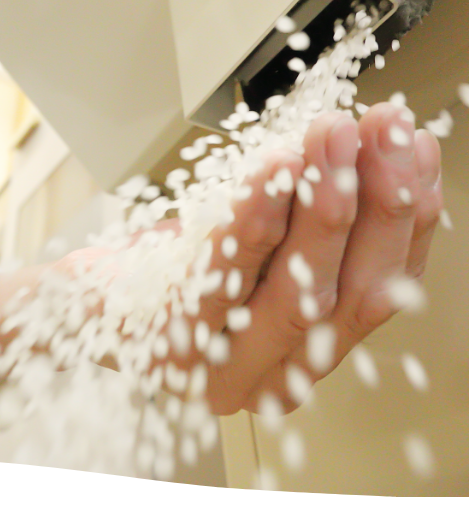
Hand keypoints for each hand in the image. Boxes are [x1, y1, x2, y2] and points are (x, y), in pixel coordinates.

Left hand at [183, 103, 441, 415]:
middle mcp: (271, 372)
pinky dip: (255, 217)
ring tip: (335, 141)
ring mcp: (221, 365)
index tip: (416, 152)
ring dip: (323, 208)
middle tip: (382, 135)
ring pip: (295, 293)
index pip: (378, 291)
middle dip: (375, 206)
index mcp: (306, 355)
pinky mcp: (172, 337)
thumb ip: (315, 216)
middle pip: (345, 295)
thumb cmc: (179, 271)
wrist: (91, 302)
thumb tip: (375, 145)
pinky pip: (223, 273)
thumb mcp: (261, 246)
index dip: (406, 220)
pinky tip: (275, 173)